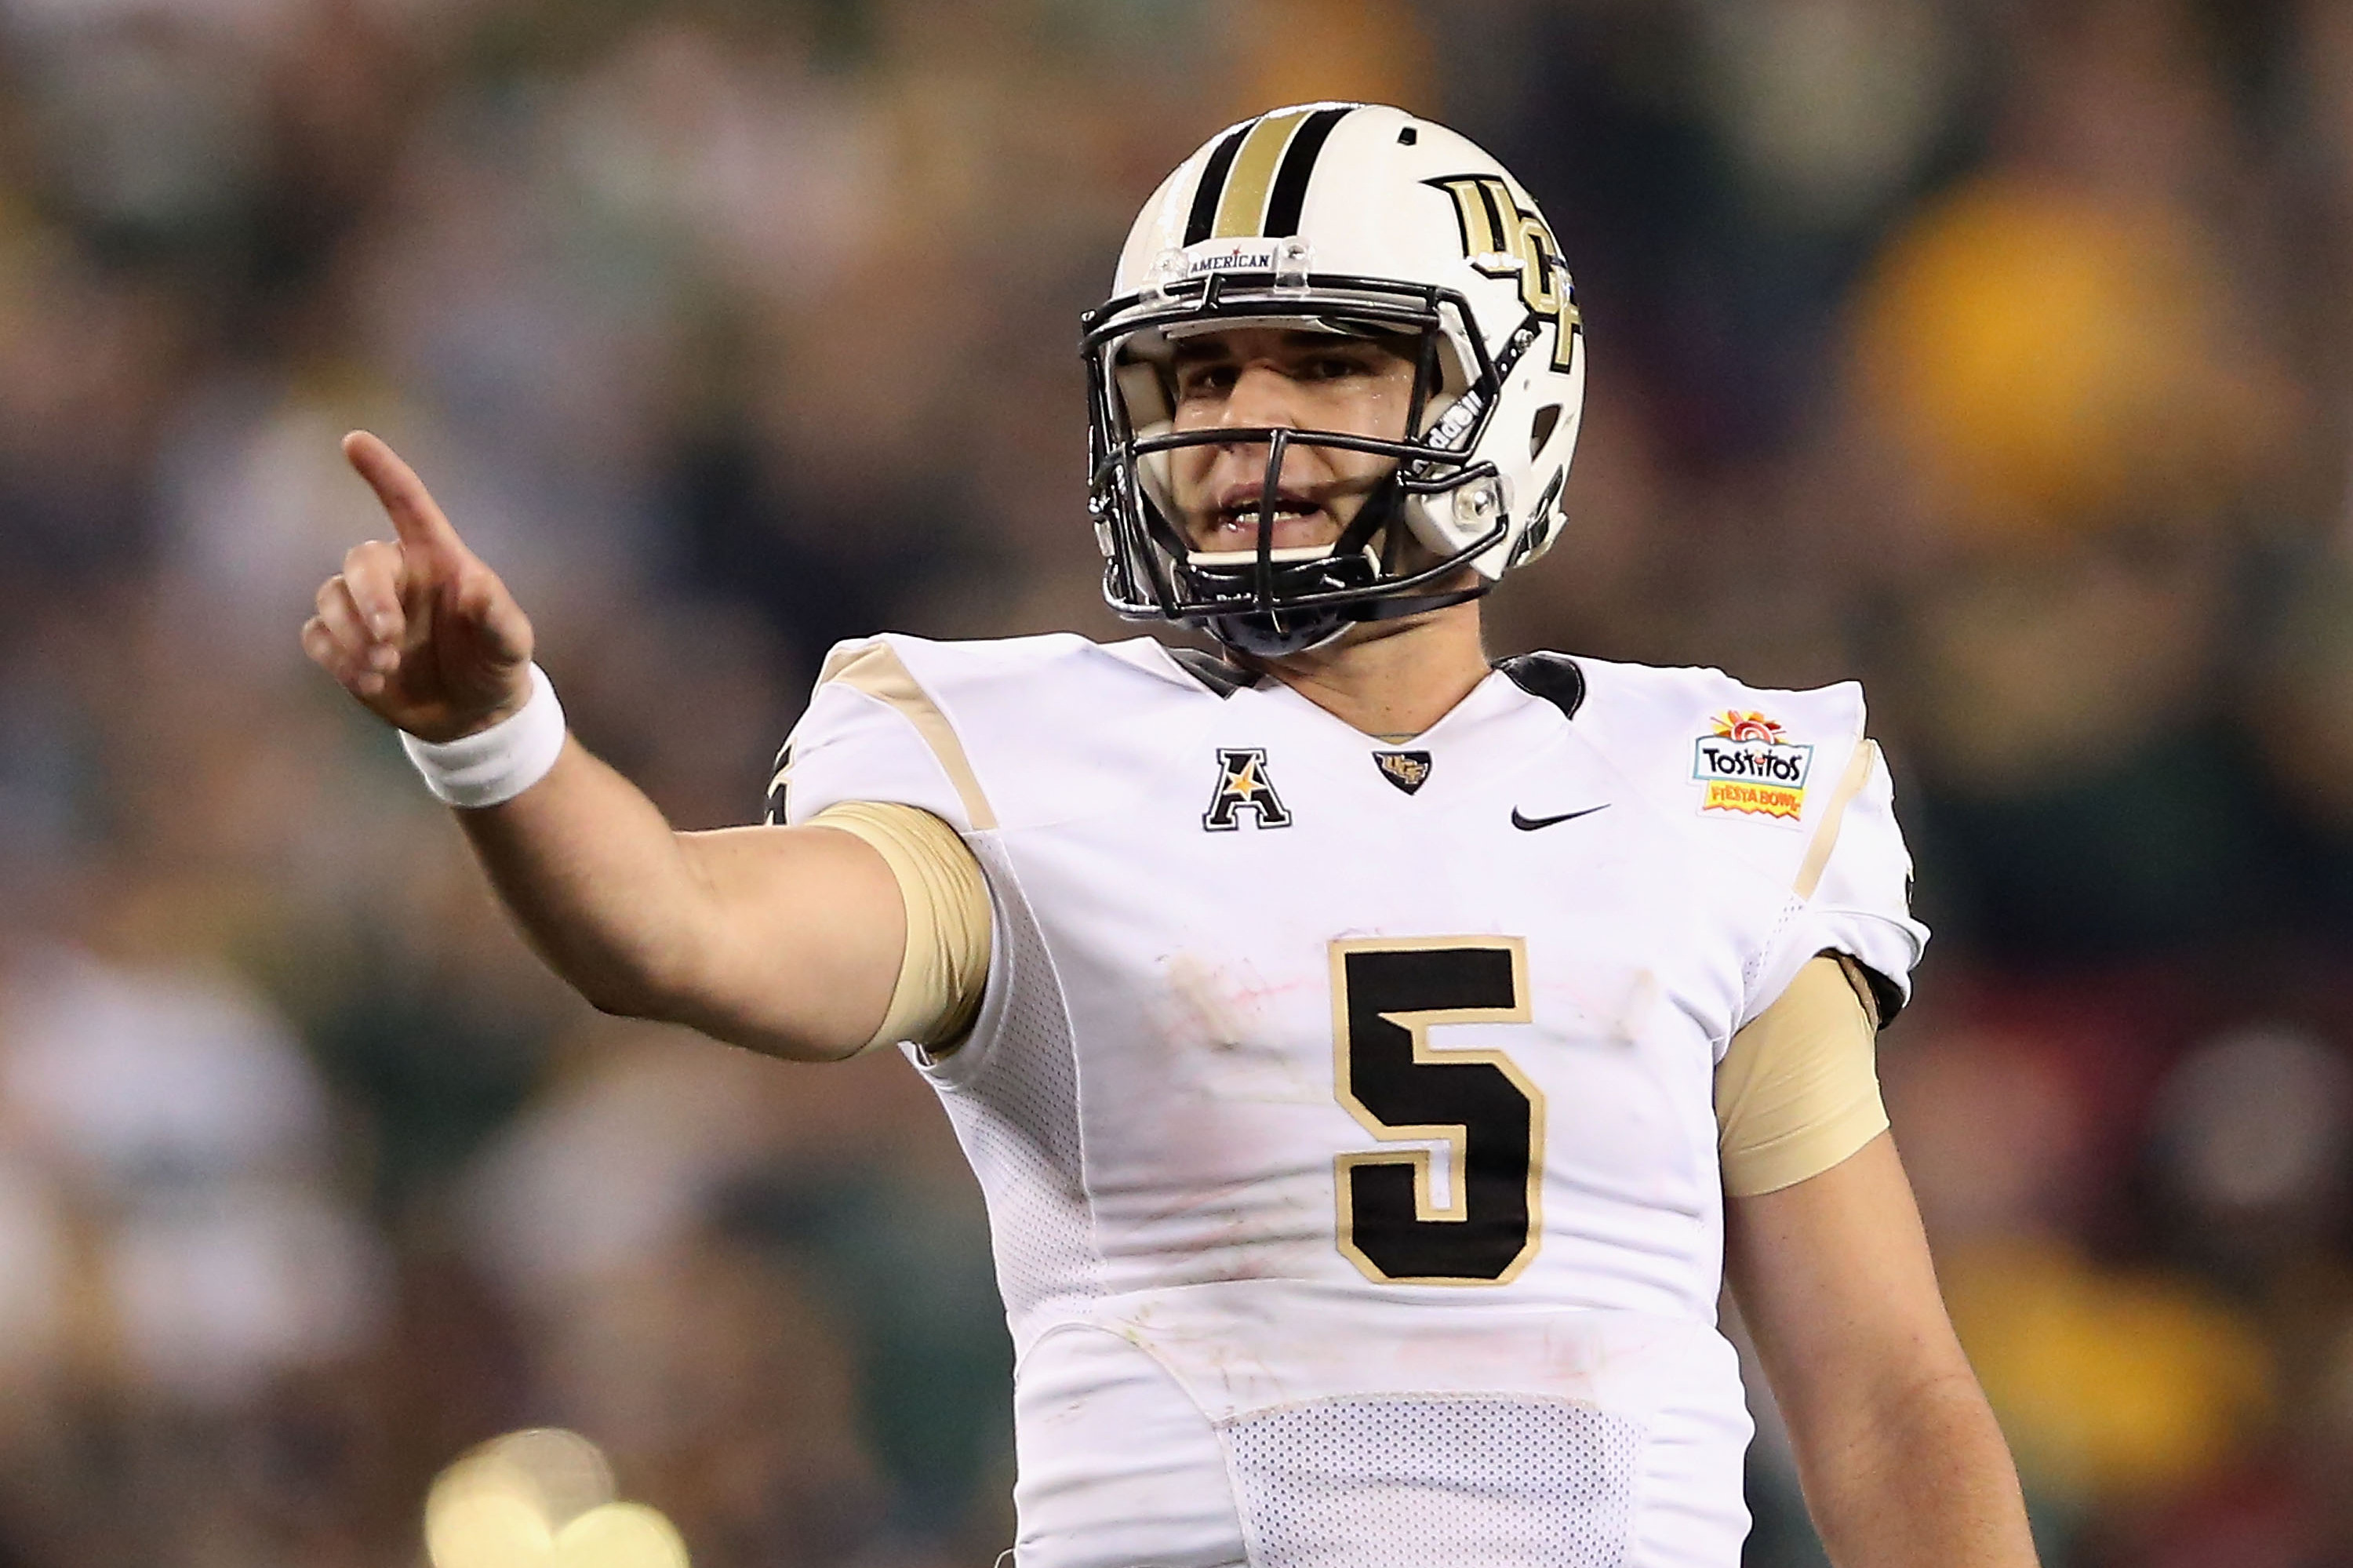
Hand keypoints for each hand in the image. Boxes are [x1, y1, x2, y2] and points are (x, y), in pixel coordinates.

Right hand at [301, 432, 536, 741]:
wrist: (473, 716)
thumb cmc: (495, 663)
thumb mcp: (511, 643)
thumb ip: (497, 614)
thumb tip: (474, 585)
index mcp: (437, 558)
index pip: (407, 504)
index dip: (382, 471)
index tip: (354, 441)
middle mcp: (396, 575)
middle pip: (360, 561)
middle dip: (369, 598)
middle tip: (390, 638)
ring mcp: (365, 609)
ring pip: (330, 598)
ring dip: (351, 634)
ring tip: (385, 666)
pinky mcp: (342, 644)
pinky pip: (317, 636)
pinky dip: (337, 658)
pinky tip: (372, 679)